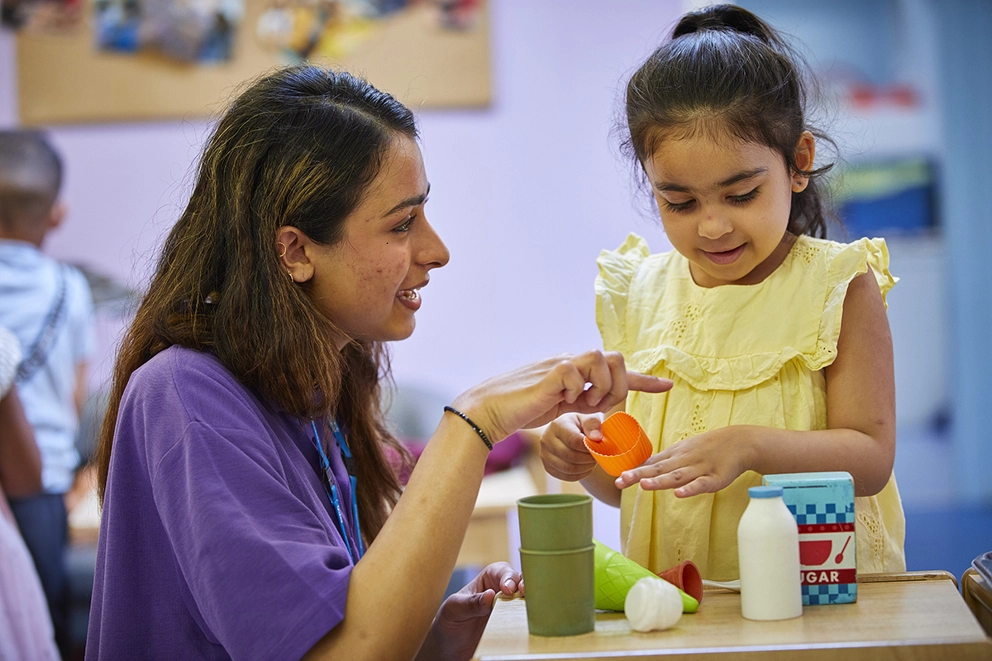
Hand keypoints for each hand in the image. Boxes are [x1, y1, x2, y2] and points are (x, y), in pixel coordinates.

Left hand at [418, 562, 520, 660]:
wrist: (449, 648)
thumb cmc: (449, 622)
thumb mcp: (454, 609)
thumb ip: (471, 602)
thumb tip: (490, 595)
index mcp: (487, 579)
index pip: (502, 571)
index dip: (508, 577)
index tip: (507, 589)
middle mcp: (502, 591)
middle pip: (520, 582)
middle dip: (525, 585)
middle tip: (524, 593)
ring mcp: (509, 608)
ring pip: (526, 599)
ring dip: (530, 601)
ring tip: (529, 608)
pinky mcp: (512, 624)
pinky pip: (525, 618)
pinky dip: (529, 618)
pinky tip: (528, 621)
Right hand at [452, 351, 672, 442]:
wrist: (491, 409)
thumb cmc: (522, 410)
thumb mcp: (561, 409)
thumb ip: (581, 406)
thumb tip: (599, 420)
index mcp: (576, 371)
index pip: (616, 370)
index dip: (643, 380)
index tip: (667, 386)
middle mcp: (572, 362)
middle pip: (616, 359)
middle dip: (619, 384)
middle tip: (600, 406)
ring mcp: (563, 363)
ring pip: (602, 360)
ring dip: (601, 386)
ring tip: (583, 404)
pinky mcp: (554, 370)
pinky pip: (581, 372)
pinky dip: (578, 390)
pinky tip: (563, 399)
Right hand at [539, 413, 606, 481]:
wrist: (568, 435)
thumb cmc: (580, 426)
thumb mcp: (587, 419)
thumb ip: (592, 425)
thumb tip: (596, 438)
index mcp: (557, 425)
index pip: (573, 440)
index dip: (588, 447)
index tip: (598, 447)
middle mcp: (546, 439)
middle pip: (570, 456)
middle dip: (587, 459)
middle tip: (597, 456)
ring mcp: (545, 455)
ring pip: (568, 468)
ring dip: (585, 468)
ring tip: (591, 461)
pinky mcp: (548, 467)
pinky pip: (566, 476)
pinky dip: (579, 475)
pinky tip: (585, 467)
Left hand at [614, 426, 753, 496]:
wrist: (739, 442)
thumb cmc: (707, 447)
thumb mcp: (682, 450)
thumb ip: (663, 462)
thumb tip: (641, 469)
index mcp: (674, 456)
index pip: (650, 464)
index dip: (634, 471)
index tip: (616, 477)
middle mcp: (683, 461)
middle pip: (658, 470)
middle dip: (639, 475)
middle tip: (620, 480)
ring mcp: (698, 469)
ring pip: (677, 476)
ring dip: (660, 481)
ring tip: (644, 485)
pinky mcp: (715, 478)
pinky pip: (701, 484)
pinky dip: (690, 489)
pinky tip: (679, 494)